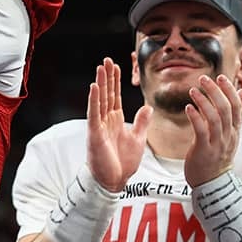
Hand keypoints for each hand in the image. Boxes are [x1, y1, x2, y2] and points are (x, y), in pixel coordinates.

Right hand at [86, 57, 152, 190]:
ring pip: (100, 99)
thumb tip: (148, 107)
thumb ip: (142, 122)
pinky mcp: (95, 133)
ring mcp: (99, 125)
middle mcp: (105, 120)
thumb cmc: (123, 162)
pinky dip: (94, 99)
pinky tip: (94, 86)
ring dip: (101, 83)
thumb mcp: (138, 139)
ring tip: (101, 67)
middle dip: (107, 77)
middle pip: (106, 93)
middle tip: (106, 60)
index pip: (115, 96)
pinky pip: (94, 113)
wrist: (114, 181)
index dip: (116, 81)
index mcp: (116, 120)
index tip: (116, 66)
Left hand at [184, 75, 241, 185]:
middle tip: (203, 79)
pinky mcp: (204, 150)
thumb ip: (234, 113)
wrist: (212, 183)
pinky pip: (201, 131)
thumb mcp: (230, 133)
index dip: (229, 90)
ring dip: (203, 102)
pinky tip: (188, 108)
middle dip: (215, 91)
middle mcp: (229, 136)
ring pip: (215, 119)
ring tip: (193, 91)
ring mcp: (218, 144)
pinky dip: (196, 118)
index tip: (220, 77)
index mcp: (235, 130)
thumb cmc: (218, 155)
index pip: (236, 106)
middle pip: (226, 109)